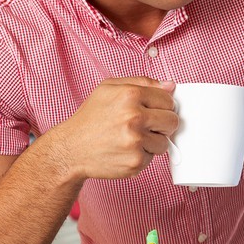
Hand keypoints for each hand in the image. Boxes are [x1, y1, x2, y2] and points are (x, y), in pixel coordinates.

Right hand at [50, 77, 177, 182]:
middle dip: (162, 124)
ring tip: (131, 139)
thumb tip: (170, 86)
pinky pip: (152, 158)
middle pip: (172, 121)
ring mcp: (136, 141)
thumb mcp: (108, 89)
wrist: (71, 149)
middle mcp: (134, 117)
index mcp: (130, 95)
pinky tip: (125, 151)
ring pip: (164, 142)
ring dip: (152, 142)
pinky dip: (141, 156)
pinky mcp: (136, 161)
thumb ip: (142, 82)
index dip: (162, 106)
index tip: (153, 111)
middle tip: (146, 126)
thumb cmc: (90, 118)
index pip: (168, 100)